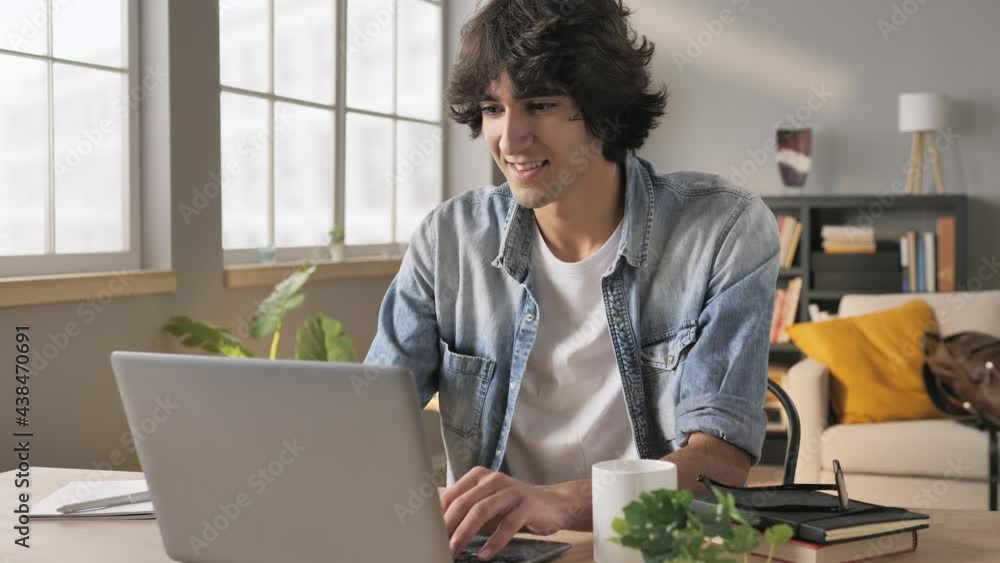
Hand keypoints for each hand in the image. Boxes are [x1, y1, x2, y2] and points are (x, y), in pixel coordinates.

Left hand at [440, 467, 572, 559]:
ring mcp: (511, 491)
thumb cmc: (513, 506)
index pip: (452, 494)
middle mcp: (494, 479)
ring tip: (455, 550)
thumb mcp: (487, 503)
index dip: (438, 515)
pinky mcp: (527, 505)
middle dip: (449, 526)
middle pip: (465, 502)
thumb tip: (439, 530)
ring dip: (466, 533)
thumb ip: (466, 511)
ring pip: (483, 510)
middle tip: (438, 544)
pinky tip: (485, 554)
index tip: (427, 533)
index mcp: (479, 476)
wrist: (553, 504)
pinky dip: (494, 541)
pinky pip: (507, 524)